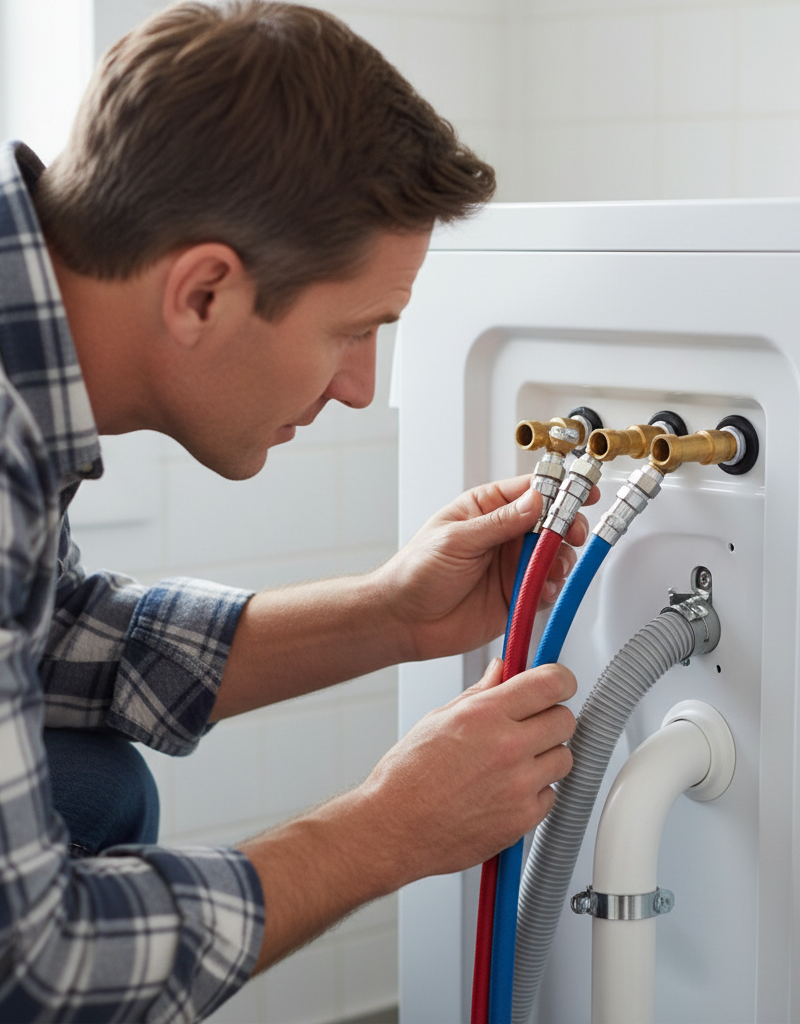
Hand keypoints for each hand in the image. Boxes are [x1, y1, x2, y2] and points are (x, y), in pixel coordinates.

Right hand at [239, 657, 576, 971]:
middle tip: (532, 725)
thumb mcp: (439, 719)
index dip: (561, 680)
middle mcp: (507, 747)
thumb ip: (480, 693)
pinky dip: (535, 792)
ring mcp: (519, 785)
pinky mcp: (523, 818)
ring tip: (514, 762)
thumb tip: (501, 672)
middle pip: (565, 720)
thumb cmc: (407, 777)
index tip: (559, 685)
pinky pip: (551, 796)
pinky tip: (506, 791)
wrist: (394, 828)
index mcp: (485, 715)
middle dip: (551, 718)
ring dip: (546, 757)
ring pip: (564, 759)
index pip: (551, 683)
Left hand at [376, 475, 597, 661]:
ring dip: (560, 560)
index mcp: (486, 509)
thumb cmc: (415, 573)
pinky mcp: (514, 596)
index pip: (530, 491)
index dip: (559, 490)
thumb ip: (499, 522)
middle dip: (567, 528)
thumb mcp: (457, 539)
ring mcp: (510, 566)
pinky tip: (541, 590)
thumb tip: (534, 501)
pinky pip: (545, 589)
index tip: (581, 493)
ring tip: (553, 568)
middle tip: (572, 536)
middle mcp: (502, 536)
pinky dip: (551, 589)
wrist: (403, 621)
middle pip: (550, 524)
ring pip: (553, 557)